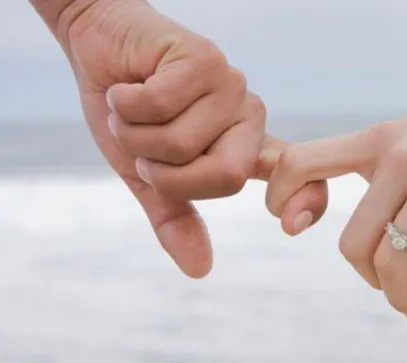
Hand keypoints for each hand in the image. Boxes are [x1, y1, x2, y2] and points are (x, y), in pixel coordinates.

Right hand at [50, 0, 327, 276]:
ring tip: (130, 109)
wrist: (97, 47)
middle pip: (225, 176)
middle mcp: (247, 116)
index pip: (294, 175)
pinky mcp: (205, 60)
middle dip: (163, 173)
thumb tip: (200, 271)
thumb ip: (175, 216)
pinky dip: (125, 103)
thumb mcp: (147, 173)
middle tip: (142, 147)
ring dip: (134, 135)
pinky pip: (159, 105)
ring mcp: (230, 86)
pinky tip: (127, 86)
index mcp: (243, 146)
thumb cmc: (127, 111)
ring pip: (181, 144)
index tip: (293, 226)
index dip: (309, 199)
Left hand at [264, 70, 406, 319]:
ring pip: (391, 262)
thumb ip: (388, 166)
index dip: (281, 200)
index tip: (295, 226)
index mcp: (378, 140)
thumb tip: (372, 222)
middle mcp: (399, 158)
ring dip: (401, 298)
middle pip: (351, 243)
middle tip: (391, 286)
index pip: (299, 163)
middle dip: (367, 278)